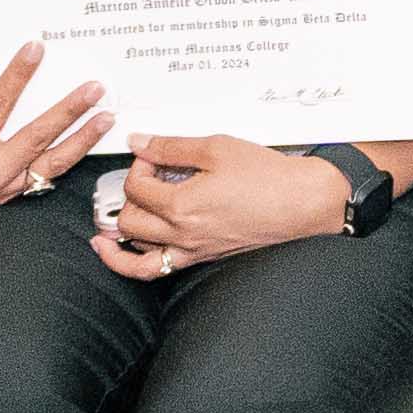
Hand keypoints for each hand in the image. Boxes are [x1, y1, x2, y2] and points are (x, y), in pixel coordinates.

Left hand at [99, 131, 356, 271]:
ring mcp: (192, 250)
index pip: (137, 187)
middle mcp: (183, 234)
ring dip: (118, 233)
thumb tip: (141, 142)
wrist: (303, 203)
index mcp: (183, 205)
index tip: (153, 155)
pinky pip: (155, 270)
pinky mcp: (203, 258)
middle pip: (130, 218)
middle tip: (147, 176)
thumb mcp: (217, 148)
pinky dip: (129, 264)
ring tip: (108, 222)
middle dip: (131, 194)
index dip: (139, 166)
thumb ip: (172, 147)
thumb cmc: (268, 176)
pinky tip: (115, 252)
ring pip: (136, 251)